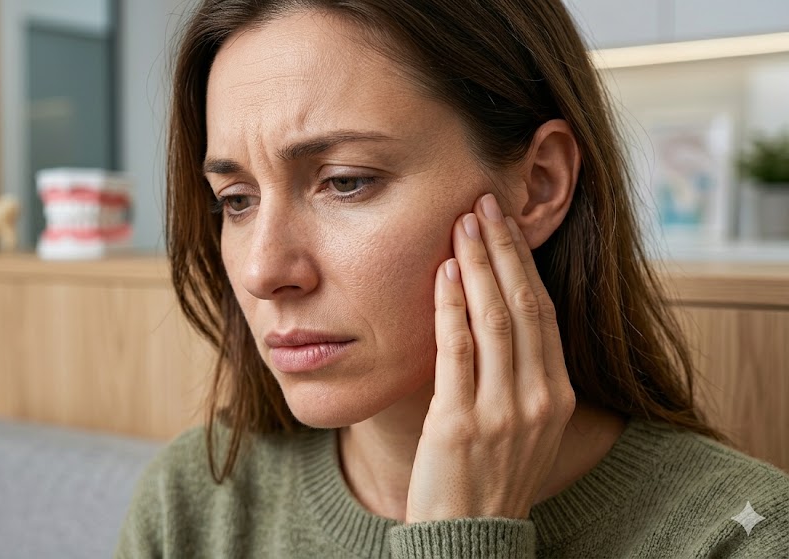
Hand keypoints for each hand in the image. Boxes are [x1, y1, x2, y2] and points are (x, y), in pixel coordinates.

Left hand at [405, 193, 575, 522]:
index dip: (523, 263)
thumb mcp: (523, 423)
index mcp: (557, 395)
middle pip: (523, 305)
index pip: (543, 312)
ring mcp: (502, 412)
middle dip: (503, 249)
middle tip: (484, 202)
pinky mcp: (459, 423)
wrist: (469, 537)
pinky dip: (450, 307)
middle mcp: (537, 399)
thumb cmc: (489, 475)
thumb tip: (496, 310)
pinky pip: (457, 352)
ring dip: (478, 265)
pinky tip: (443, 272)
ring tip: (464, 222)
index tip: (507, 223)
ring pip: (494, 320)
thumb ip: (520, 373)